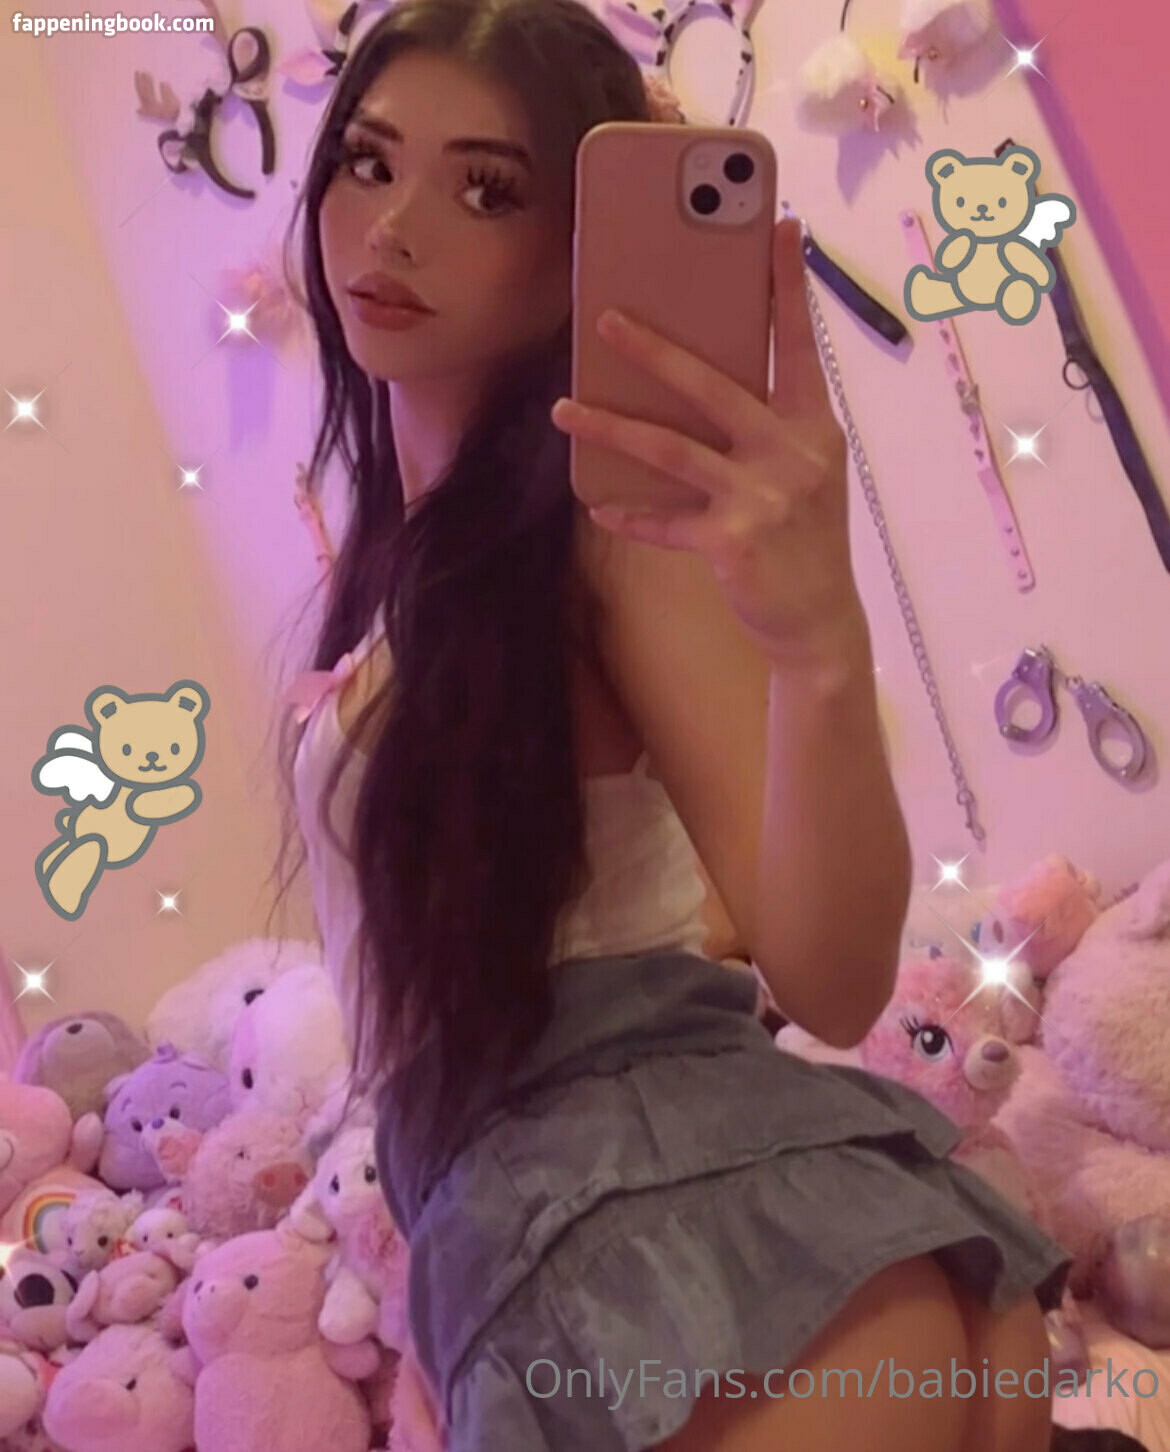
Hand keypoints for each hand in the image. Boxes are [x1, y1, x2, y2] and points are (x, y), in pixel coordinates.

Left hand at [550, 217, 865, 664]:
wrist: (820, 621)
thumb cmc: (804, 537)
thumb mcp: (805, 471)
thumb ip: (769, 424)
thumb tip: (698, 379)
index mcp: (814, 426)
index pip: (800, 345)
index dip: (788, 287)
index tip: (780, 227)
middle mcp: (793, 454)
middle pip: (715, 386)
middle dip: (655, 350)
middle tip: (604, 319)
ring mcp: (764, 497)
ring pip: (673, 449)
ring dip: (612, 426)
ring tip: (564, 408)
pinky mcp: (734, 541)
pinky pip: (666, 522)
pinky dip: (632, 515)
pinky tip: (600, 507)